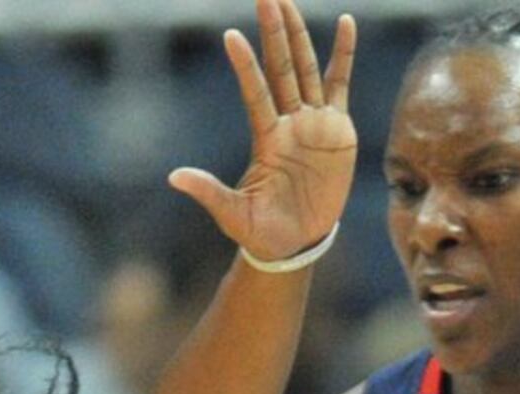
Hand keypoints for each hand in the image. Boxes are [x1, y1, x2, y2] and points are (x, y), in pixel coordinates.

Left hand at [167, 0, 358, 265]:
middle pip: (281, 67)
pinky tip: (345, 23)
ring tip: (287, 1)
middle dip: (273, 31)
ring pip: (307, 67)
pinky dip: (343, 54)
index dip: (245, 65)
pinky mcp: (338, 128)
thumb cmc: (261, 231)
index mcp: (266, 139)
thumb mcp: (232, 215)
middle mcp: (289, 122)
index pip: (255, 92)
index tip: (230, 35)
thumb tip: (174, 177)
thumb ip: (209, 193)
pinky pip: (340, 83)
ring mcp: (313, 121)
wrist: (295, 244)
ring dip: (298, 34)